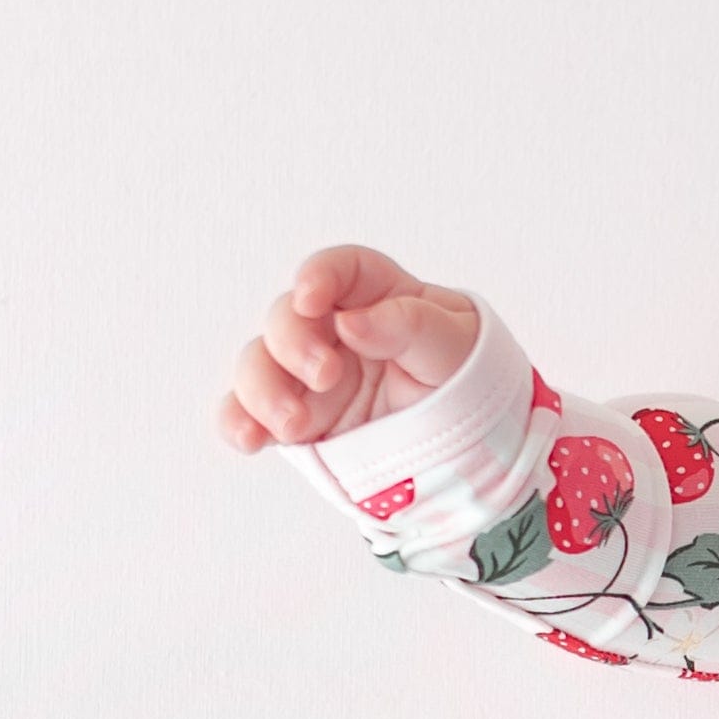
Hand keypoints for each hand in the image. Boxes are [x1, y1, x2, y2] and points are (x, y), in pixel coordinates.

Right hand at [213, 245, 481, 452]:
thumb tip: (351, 322)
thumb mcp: (458, 346)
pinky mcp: (300, 419)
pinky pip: (251, 414)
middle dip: (292, 342)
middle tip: (324, 374)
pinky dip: (240, 423)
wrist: (478, 447)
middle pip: (287, 318)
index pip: (341, 271)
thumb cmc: (472, 380)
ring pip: (259, 366)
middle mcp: (335, 330)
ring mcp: (311, 376)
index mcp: (379, 297)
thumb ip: (410, 326)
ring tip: (293, 425)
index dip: (319, 276)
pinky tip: (250, 438)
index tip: (312, 298)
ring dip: (262, 390)